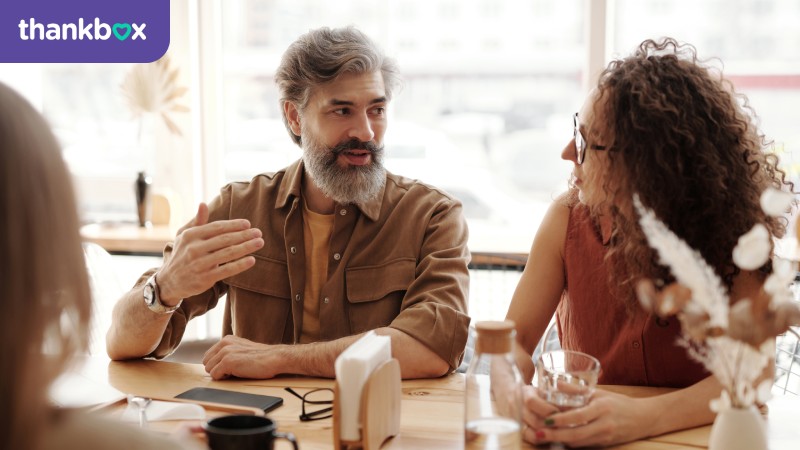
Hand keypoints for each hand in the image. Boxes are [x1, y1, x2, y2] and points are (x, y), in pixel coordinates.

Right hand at [158, 203, 263, 304]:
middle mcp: (194, 249)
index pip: (216, 227)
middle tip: (259, 232)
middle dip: (244, 235)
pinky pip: (226, 270)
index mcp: (190, 235)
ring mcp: (200, 264)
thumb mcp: (183, 236)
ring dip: (246, 247)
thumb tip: (203, 204)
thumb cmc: (181, 254)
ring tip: (260, 242)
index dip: (234, 225)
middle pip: (225, 239)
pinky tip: (252, 260)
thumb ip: (197, 221)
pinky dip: (240, 265)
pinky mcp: (205, 278)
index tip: (248, 224)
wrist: (169, 281)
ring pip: (228, 253)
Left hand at [202, 335, 285, 379]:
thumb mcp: (242, 349)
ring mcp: (225, 352)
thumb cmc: (262, 357)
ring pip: (209, 369)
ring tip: (236, 372)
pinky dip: (224, 378)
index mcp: (227, 339)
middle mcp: (224, 343)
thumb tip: (218, 364)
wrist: (275, 358)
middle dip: (216, 369)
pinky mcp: (228, 362)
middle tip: (232, 371)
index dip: (217, 364)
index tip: (229, 367)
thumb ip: (230, 351)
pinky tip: (237, 374)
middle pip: (207, 362)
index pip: (209, 355)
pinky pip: (215, 376)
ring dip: (221, 374)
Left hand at [521, 387, 655, 446]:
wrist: (644, 418)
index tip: (545, 419)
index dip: (560, 420)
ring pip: (579, 443)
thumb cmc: (619, 403)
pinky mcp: (605, 444)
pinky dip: (571, 443)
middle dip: (555, 436)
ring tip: (543, 437)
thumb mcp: (600, 393)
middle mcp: (603, 424)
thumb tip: (556, 384)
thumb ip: (577, 390)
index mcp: (601, 408)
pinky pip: (585, 445)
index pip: (578, 416)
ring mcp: (605, 436)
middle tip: (538, 435)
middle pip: (576, 434)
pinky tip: (559, 439)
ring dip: (560, 441)